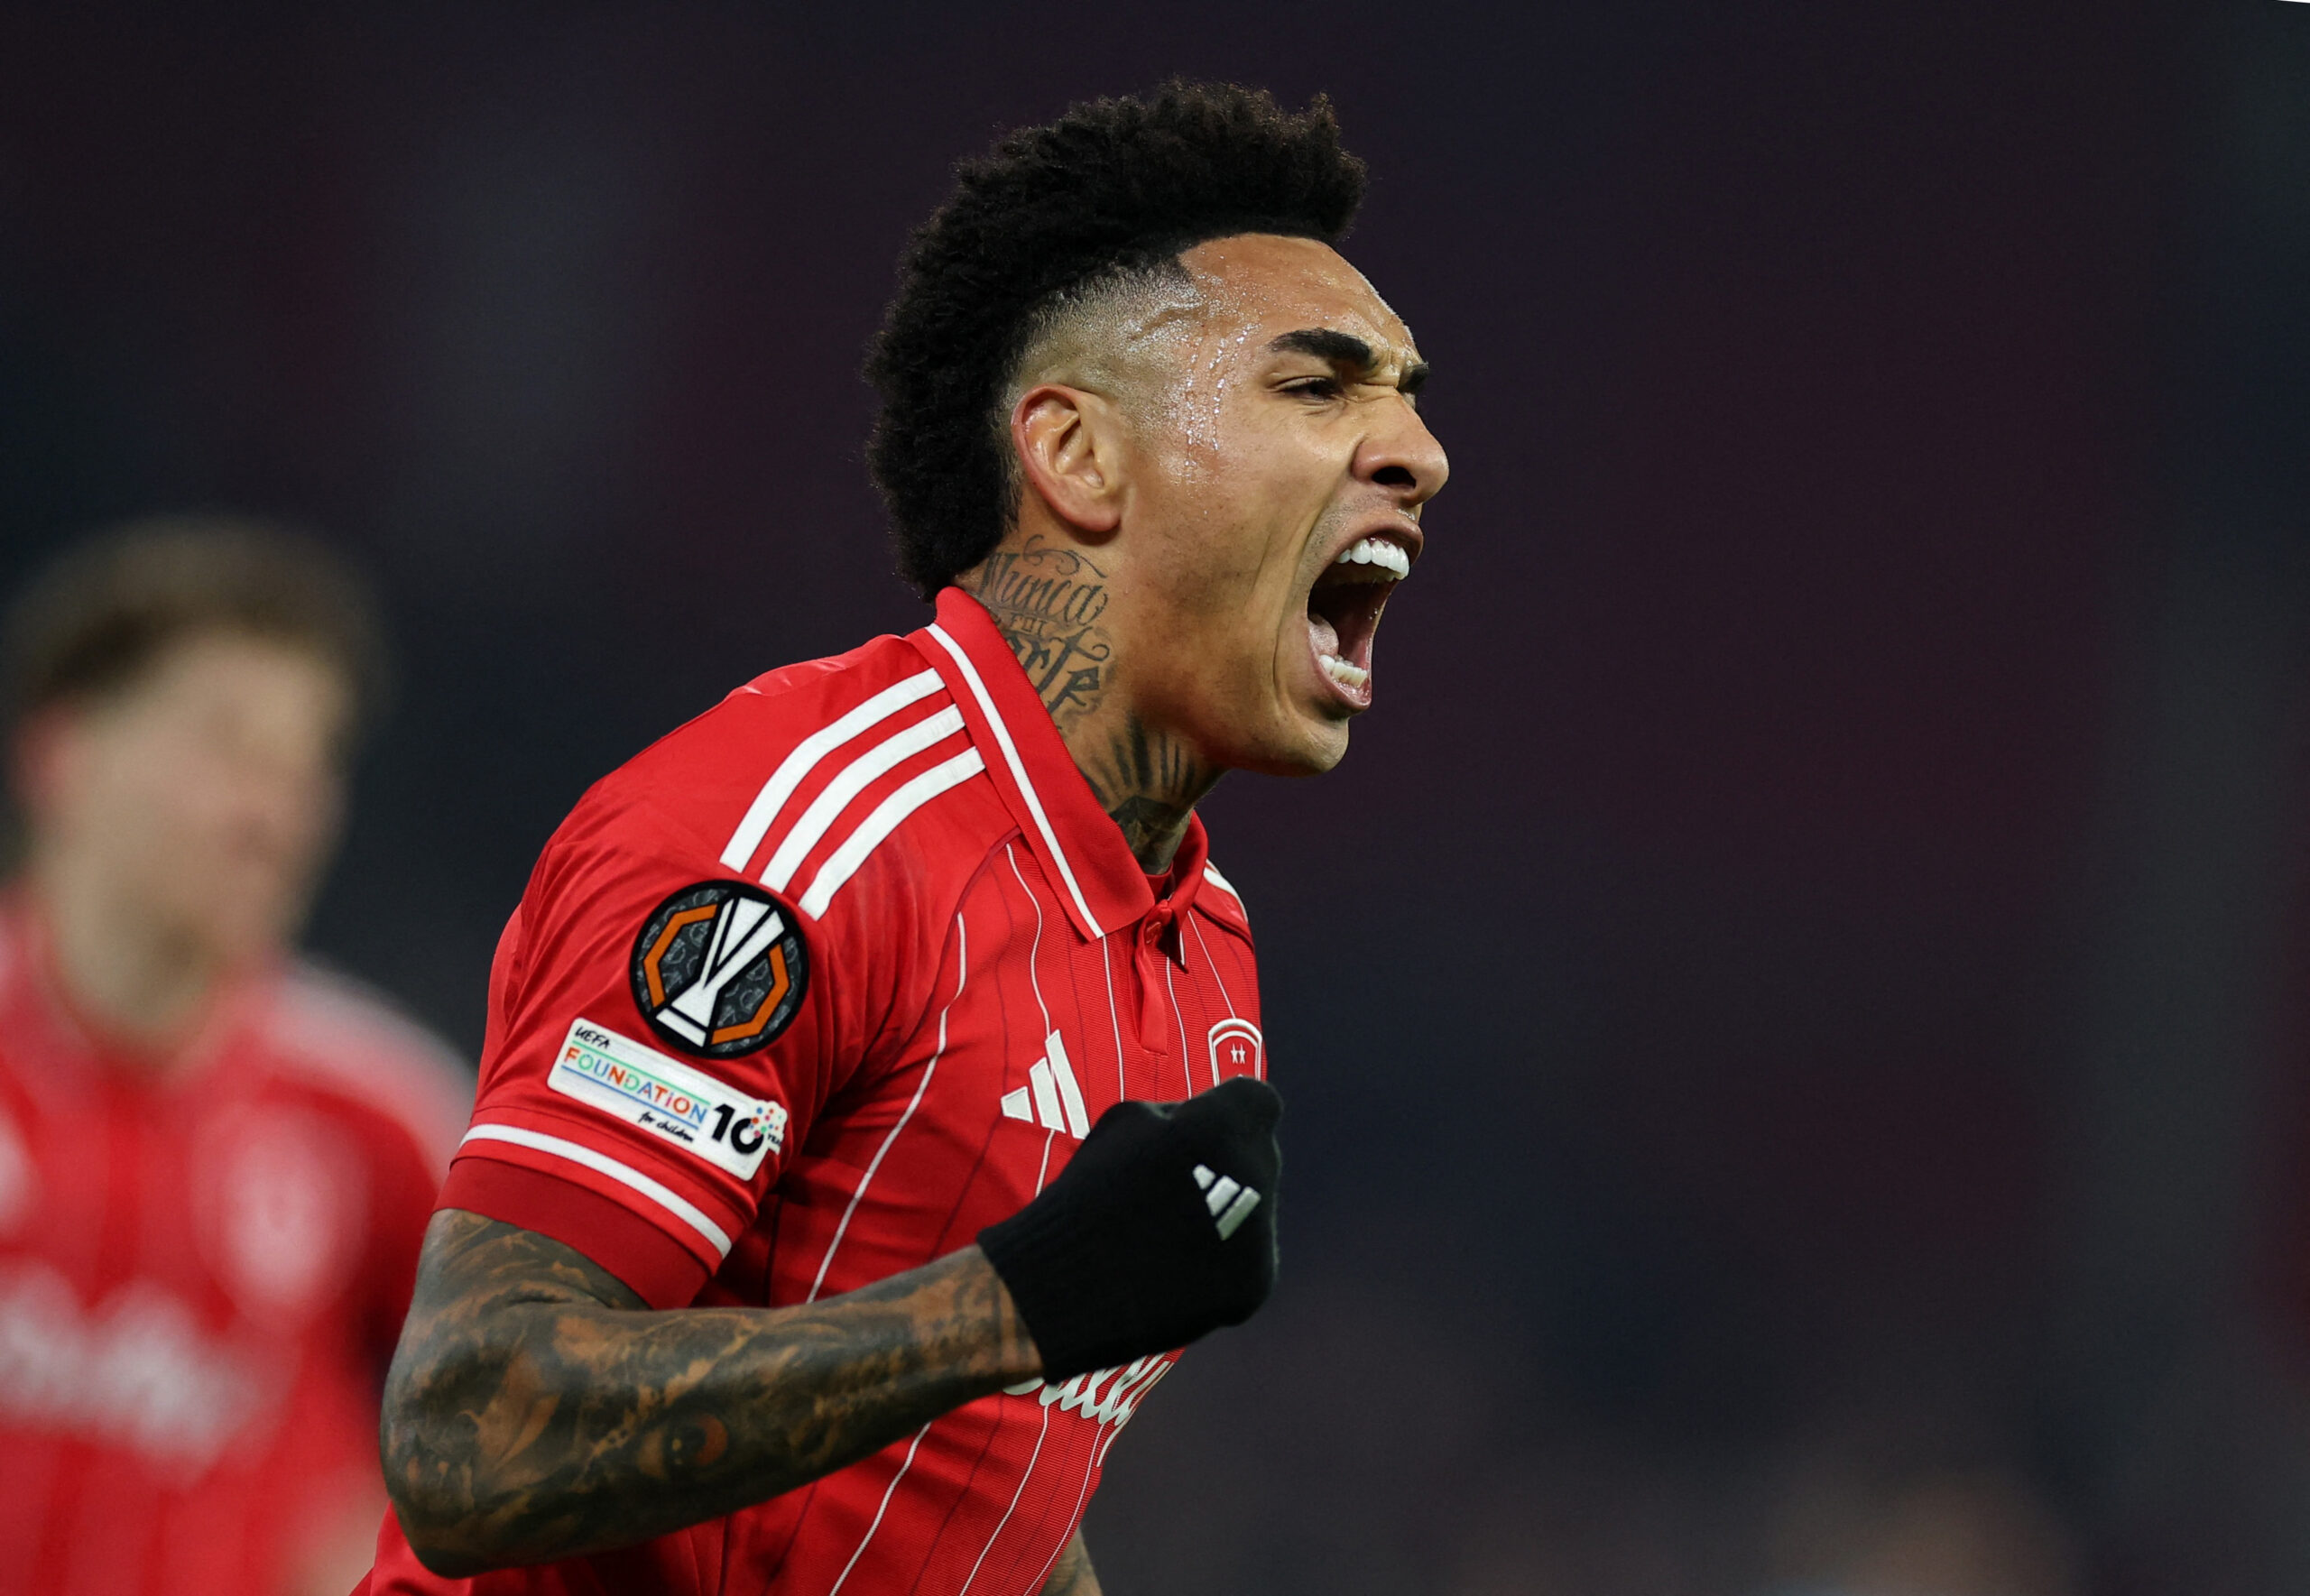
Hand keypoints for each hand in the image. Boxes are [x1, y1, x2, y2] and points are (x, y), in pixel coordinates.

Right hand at [978, 1076, 1281, 1379]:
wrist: (1078, 1282)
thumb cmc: (1094, 1191)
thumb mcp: (1127, 1122)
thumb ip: (1182, 1116)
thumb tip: (1209, 1122)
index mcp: (1224, 1124)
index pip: (1256, 1102)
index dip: (1229, 1113)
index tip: (1203, 1132)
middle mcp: (1257, 1172)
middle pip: (1256, 1157)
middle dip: (1225, 1165)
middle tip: (1173, 1191)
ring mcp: (1262, 1231)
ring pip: (1255, 1210)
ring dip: (1223, 1215)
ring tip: (1166, 1236)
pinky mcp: (1257, 1280)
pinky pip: (1247, 1259)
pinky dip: (1218, 1264)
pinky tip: (1174, 1271)